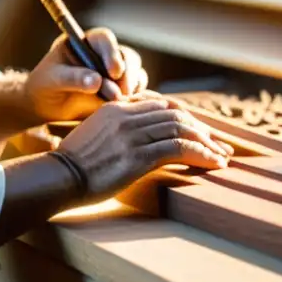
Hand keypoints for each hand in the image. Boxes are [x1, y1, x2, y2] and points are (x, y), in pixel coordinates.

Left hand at [24, 28, 147, 122]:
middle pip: (127, 56)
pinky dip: (135, 100)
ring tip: (120, 104)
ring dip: (132, 88)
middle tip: (122, 94)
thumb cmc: (44, 85)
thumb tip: (97, 82)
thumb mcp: (53, 79)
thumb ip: (73, 78)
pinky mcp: (119, 91)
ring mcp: (114, 73)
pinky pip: (135, 92)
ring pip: (135, 73)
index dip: (112, 53)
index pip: (104, 39)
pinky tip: (125, 110)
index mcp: (86, 42)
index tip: (113, 72)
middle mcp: (104, 55)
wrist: (45, 107)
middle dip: (128, 74)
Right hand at [55, 97, 233, 199]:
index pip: (161, 105)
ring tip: (222, 156)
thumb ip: (117, 130)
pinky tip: (215, 164)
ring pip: (182, 130)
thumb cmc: (73, 164)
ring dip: (207, 143)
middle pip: (176, 115)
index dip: (185, 117)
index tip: (200, 131)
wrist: (59, 176)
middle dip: (202, 130)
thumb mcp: (95, 136)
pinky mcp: (138, 155)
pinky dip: (203, 154)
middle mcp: (127, 116)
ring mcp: (133, 134)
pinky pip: (180, 149)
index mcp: (116, 107)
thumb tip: (138, 141)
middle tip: (218, 145)